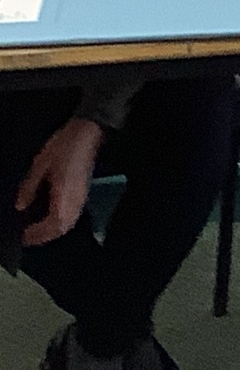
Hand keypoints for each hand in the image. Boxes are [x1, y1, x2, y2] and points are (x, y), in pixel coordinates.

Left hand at [16, 118, 102, 246]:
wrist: (88, 132)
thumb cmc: (65, 146)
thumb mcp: (40, 164)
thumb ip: (29, 187)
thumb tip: (20, 205)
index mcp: (64, 195)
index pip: (52, 225)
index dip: (36, 234)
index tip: (22, 236)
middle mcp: (75, 201)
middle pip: (62, 228)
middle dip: (44, 237)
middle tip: (27, 237)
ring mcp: (82, 197)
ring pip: (68, 223)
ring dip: (53, 230)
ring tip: (36, 230)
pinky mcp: (83, 193)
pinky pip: (72, 215)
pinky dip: (60, 221)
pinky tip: (50, 217)